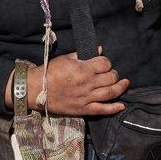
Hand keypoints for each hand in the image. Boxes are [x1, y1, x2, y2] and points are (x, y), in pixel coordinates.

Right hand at [6, 45, 129, 115]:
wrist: (36, 89)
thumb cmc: (50, 71)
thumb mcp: (66, 58)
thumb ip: (83, 54)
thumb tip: (98, 50)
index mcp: (83, 68)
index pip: (105, 63)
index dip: (107, 62)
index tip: (104, 63)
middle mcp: (88, 83)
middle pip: (110, 77)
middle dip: (114, 73)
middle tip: (111, 73)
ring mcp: (87, 97)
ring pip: (111, 93)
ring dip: (120, 87)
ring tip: (124, 83)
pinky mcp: (83, 109)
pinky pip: (102, 110)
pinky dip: (114, 108)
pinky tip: (121, 106)